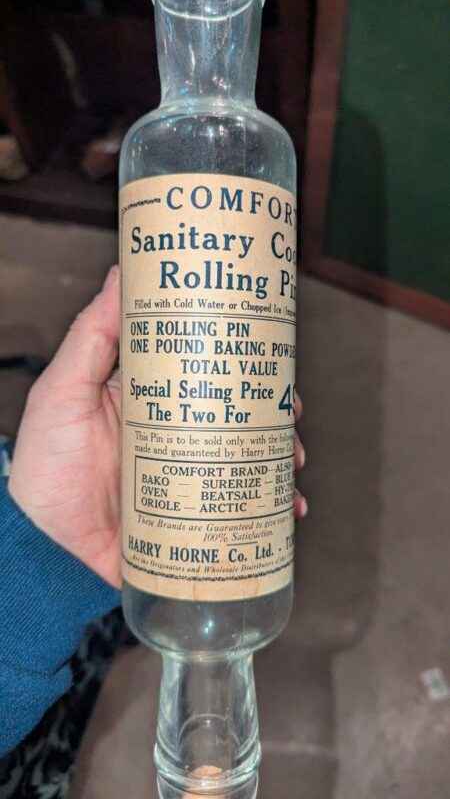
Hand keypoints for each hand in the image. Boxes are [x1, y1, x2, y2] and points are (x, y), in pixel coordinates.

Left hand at [8, 265, 306, 588]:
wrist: (45, 551)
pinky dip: (270, 508)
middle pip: (237, 411)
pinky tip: (289, 507)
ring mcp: (186, 474)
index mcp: (150, 397)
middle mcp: (174, 432)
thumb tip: (122, 274)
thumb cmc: (46, 469)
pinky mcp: (193, 514)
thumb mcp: (63, 392)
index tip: (275, 351)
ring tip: (293, 460)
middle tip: (294, 412)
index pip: (205, 366)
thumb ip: (91, 337)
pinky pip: (240, 507)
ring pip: (247, 456)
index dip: (243, 358)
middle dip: (275, 410)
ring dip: (280, 455)